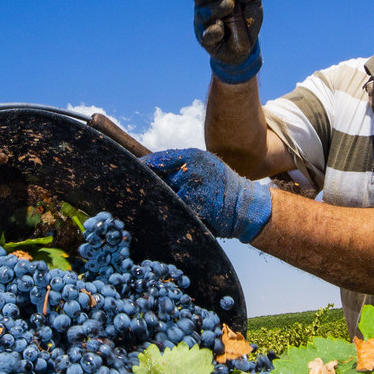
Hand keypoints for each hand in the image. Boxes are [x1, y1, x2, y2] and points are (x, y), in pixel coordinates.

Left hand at [143, 148, 271, 242]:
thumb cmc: (221, 186)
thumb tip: (150, 169)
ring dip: (160, 203)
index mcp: (192, 156)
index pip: (159, 159)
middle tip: (136, 192)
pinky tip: (172, 217)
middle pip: (157, 179)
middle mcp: (191, 169)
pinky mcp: (195, 208)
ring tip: (159, 207)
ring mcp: (193, 189)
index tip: (129, 170)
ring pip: (164, 197)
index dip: (143, 166)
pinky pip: (175, 212)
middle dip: (149, 187)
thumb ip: (181, 165)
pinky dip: (171, 215)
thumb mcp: (205, 166)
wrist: (244, 205)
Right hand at [191, 0, 263, 82]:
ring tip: (230, 6)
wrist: (247, 46)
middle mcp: (204, 4)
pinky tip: (221, 28)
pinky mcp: (206, 39)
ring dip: (218, 7)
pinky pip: (207, 33)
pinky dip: (215, 30)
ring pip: (204, 12)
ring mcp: (203, 22)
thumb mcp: (254, 0)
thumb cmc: (247, 19)